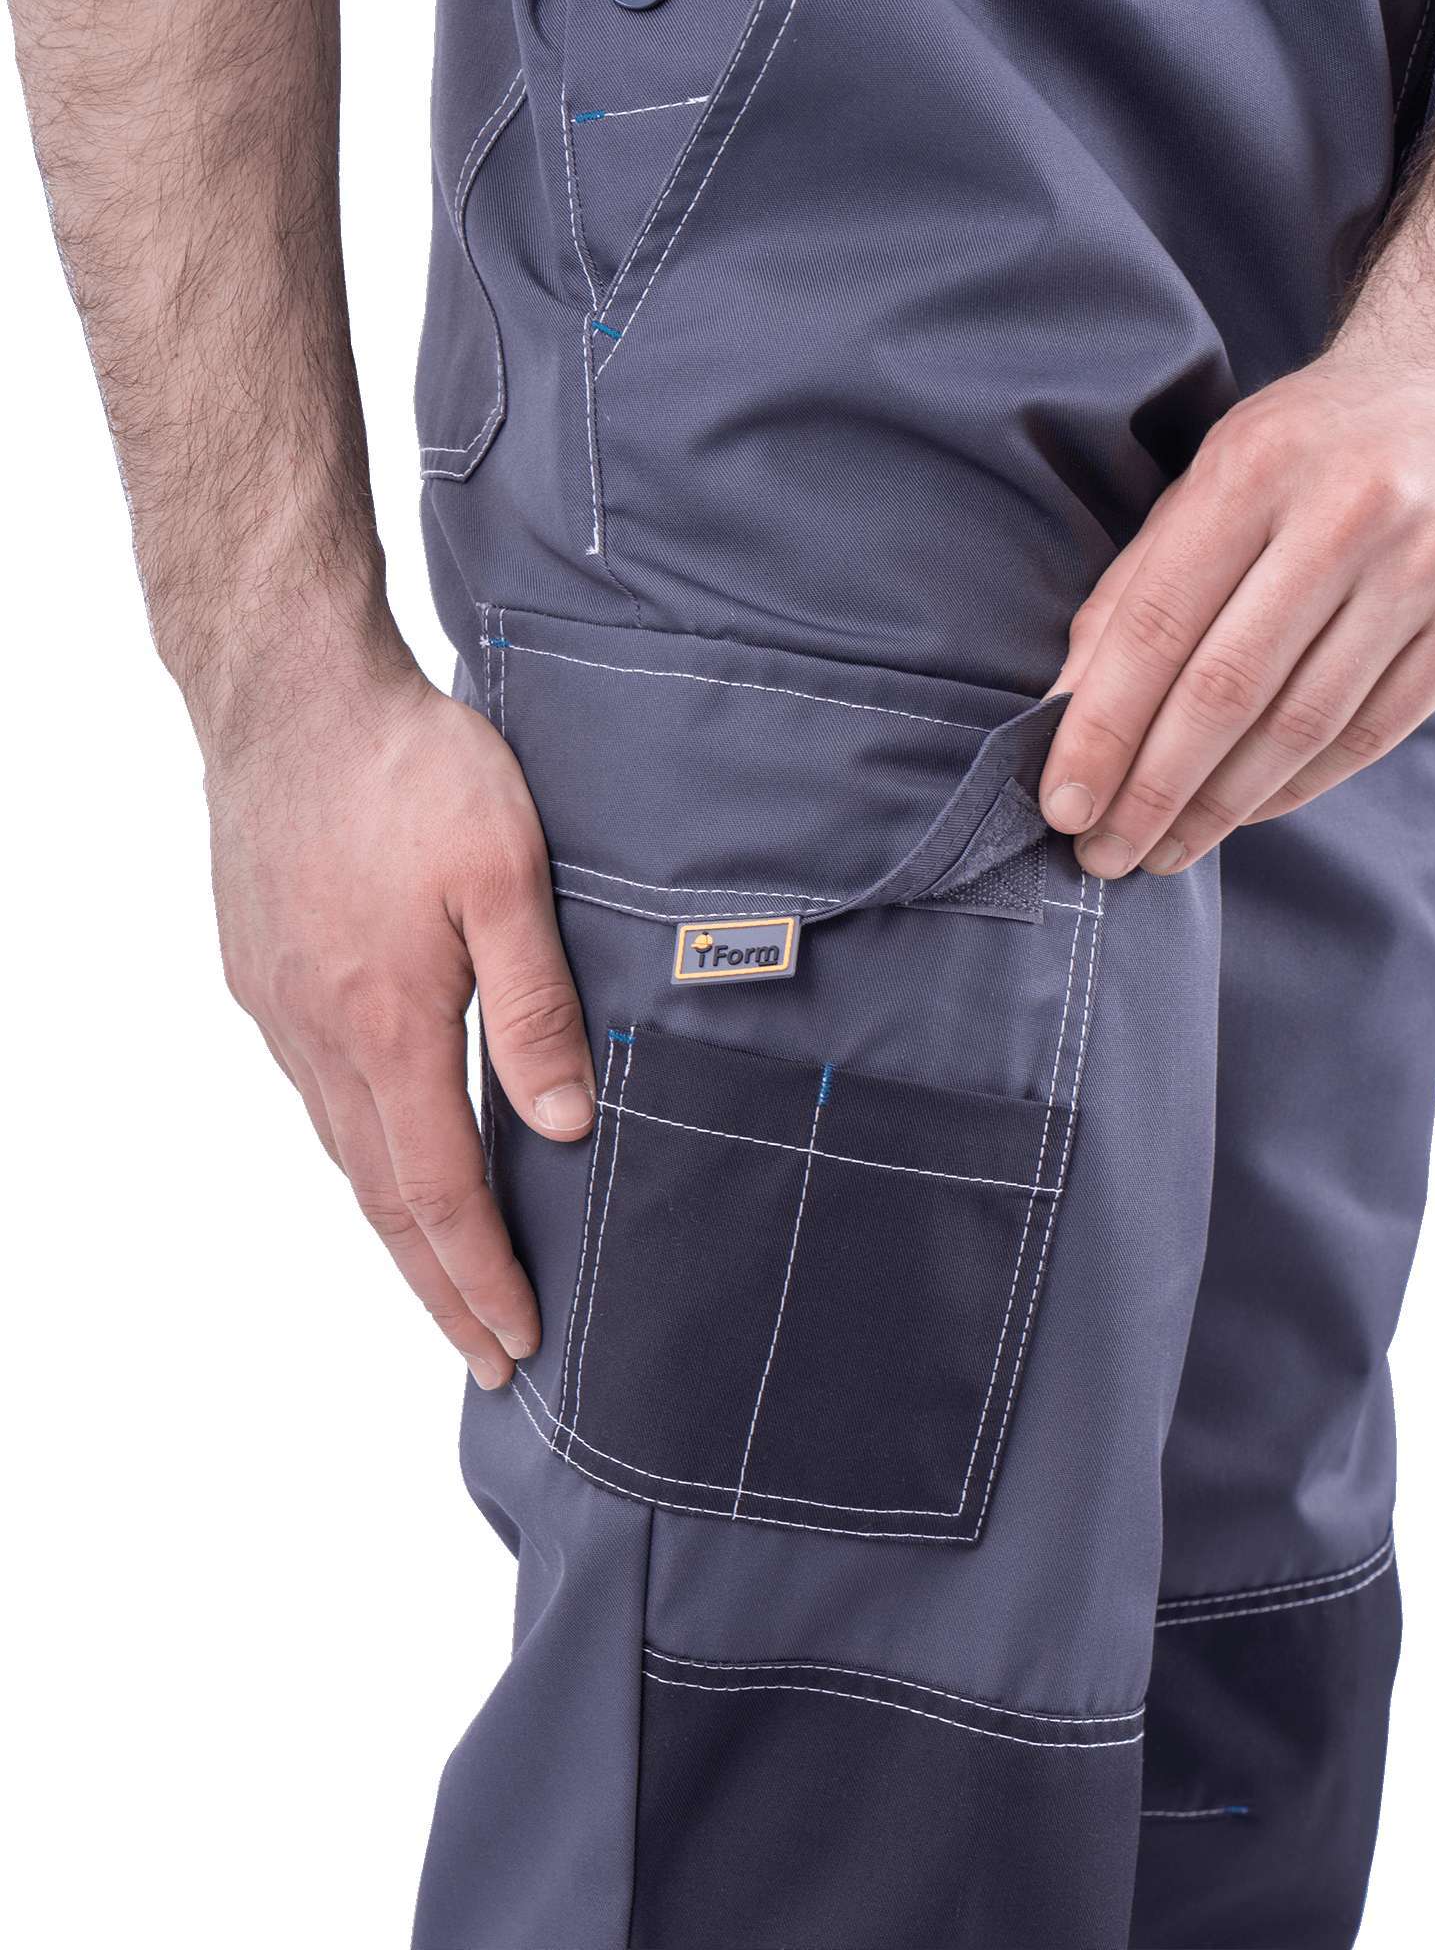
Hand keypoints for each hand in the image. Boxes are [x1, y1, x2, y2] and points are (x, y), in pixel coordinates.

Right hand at [205, 657, 593, 1387]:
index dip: (480, 1275)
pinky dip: (363, 1153)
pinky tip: (390, 1155)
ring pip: (344, 1151)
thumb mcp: (507, 875)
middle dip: (438, 1285)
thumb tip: (565, 1126)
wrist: (289, 691)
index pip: (440, 1192)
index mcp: (385, 1024)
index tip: (514, 1344)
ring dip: (398, 1226)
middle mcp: (318, 1036)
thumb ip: (535, 1007)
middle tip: (484, 1352)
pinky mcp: (261, 973)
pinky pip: (317, 1095)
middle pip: (382, 1198)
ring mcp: (278, 1008)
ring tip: (445, 1278)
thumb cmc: (410, 766)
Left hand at [1038, 351, 1434, 876]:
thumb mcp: (1203, 488)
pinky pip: (1366, 736)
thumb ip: (1131, 596)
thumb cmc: (1301, 453)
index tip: (1064, 804)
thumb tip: (1062, 715)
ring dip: (1218, 809)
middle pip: (1228, 690)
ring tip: (1160, 850)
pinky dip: (1291, 789)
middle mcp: (1349, 513)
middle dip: (1152, 790)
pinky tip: (1237, 815)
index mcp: (1256, 469)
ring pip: (1300, 727)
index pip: (1159, 627)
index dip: (1104, 729)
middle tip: (1103, 854)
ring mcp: (1426, 569)